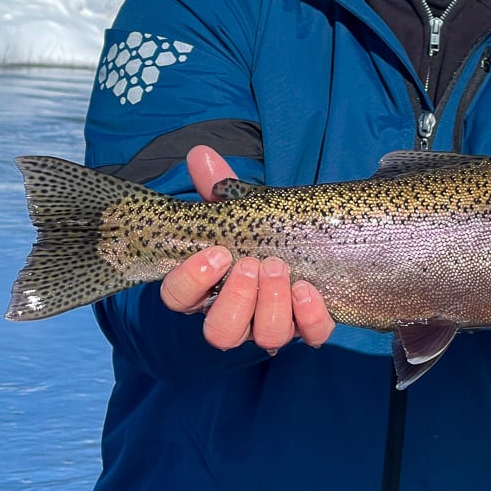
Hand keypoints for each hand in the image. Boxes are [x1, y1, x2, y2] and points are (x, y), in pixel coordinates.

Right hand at [159, 146, 335, 352]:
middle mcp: (238, 315)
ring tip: (280, 266)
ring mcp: (274, 324)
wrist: (311, 242)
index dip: (191, 281)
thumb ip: (218, 186)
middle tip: (253, 262)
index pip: (178, 299)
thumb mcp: (239, 209)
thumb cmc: (261, 231)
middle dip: (237, 297)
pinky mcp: (310, 326)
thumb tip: (200, 154)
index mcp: (209, 287)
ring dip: (271, 303)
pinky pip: (311, 335)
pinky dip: (309, 315)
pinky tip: (308, 288)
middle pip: (221, 331)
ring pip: (265, 337)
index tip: (217, 251)